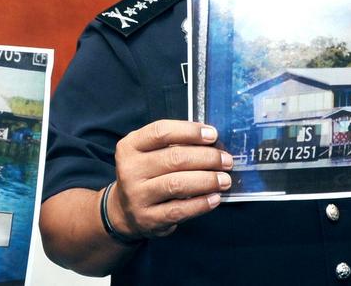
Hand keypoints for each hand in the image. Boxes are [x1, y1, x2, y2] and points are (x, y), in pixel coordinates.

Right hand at [108, 119, 232, 238]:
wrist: (125, 211)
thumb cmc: (146, 174)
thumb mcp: (148, 153)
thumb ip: (173, 144)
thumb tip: (211, 141)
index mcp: (130, 146)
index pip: (160, 132)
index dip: (189, 132)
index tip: (213, 135)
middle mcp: (130, 170)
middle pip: (173, 158)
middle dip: (206, 158)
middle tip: (226, 160)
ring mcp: (137, 195)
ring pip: (177, 184)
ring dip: (207, 180)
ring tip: (224, 179)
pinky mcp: (148, 218)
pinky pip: (179, 210)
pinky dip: (201, 203)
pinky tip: (214, 198)